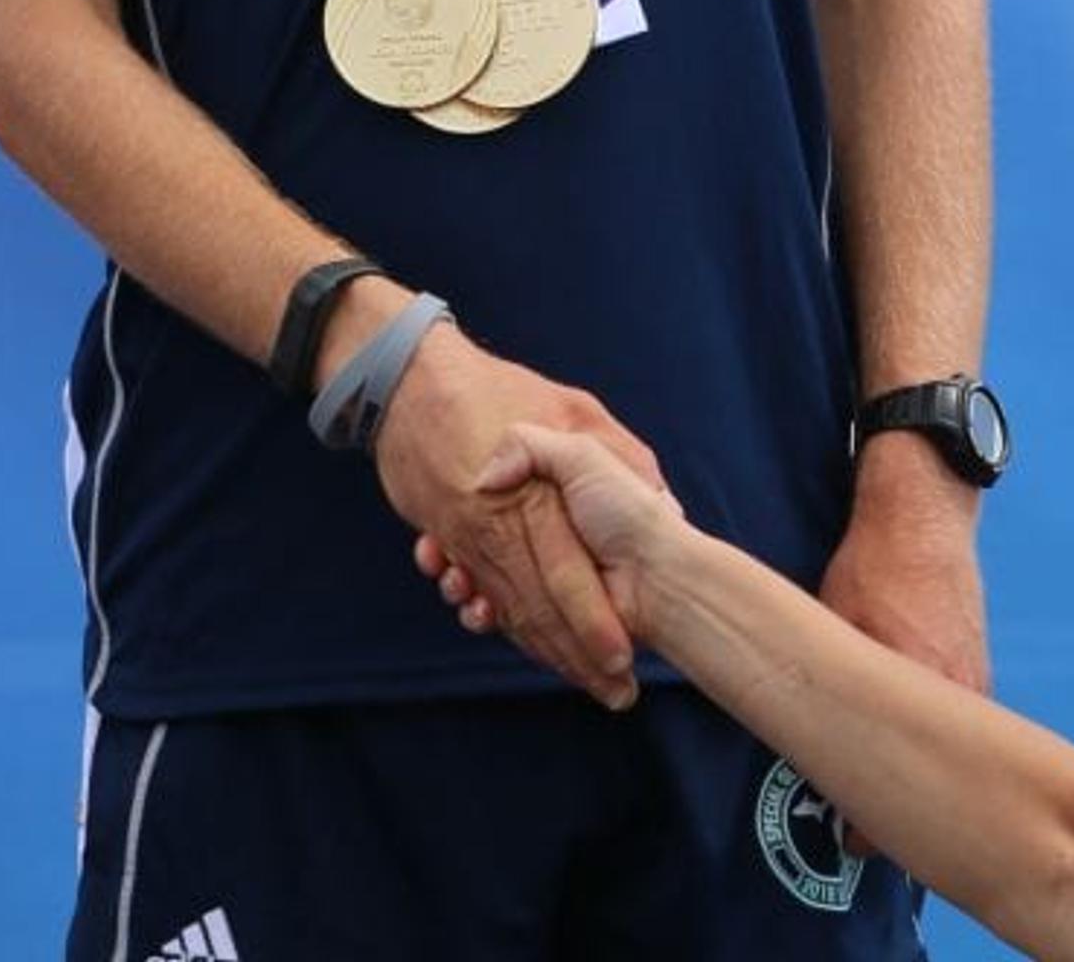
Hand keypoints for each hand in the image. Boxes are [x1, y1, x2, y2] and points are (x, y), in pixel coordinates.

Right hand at [373, 331, 664, 709]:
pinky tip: (527, 641)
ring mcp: (469, 535)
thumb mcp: (572, 405)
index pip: (568, 578)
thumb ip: (621, 451)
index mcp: (537, 499)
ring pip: (509, 606)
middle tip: (614, 694)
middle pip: (540, 607)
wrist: (409, 379)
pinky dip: (499, 618)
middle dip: (577, 656)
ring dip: (541, 648)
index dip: (592, 624)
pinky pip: (479, 587)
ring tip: (579, 680)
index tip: (621, 659)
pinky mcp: (448, 535)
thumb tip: (664, 496)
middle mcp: (501, 526)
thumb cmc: (498, 387)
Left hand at [811, 448, 986, 851]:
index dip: (875, 827)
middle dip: (897, 808)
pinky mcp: (979, 670)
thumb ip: (826, 685)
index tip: (852, 843)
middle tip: (861, 829)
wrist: (925, 514)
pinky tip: (903, 738)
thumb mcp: (833, 624)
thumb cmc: (873, 568)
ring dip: (914, 770)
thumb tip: (809, 743)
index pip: (904, 785)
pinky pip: (957, 726)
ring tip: (878, 781)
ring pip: (947, 757)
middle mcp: (961, 697)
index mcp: (921, 689)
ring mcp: (977, 685)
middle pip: (932, 783)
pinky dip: (932, 741)